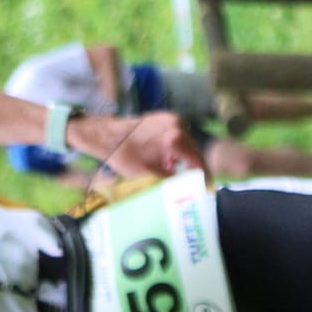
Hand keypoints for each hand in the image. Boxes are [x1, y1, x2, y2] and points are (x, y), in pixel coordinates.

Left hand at [80, 113, 207, 181]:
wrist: (106, 135)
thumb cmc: (124, 156)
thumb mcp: (149, 176)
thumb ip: (172, 184)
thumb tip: (189, 194)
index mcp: (175, 138)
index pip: (198, 162)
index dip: (203, 178)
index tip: (204, 191)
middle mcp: (178, 125)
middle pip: (195, 152)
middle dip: (193, 170)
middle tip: (191, 187)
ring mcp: (173, 119)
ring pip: (188, 145)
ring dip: (185, 160)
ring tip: (173, 174)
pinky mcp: (167, 118)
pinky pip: (180, 137)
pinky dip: (177, 151)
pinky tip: (166, 162)